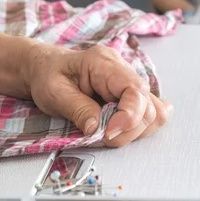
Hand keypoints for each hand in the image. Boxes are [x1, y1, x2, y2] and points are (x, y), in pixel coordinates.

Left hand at [22, 43, 172, 146]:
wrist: (45, 68)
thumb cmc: (48, 75)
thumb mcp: (54, 92)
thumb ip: (77, 110)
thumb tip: (97, 129)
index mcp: (103, 63)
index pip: (135, 90)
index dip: (128, 117)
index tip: (108, 133)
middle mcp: (122, 71)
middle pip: (148, 107)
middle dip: (127, 130)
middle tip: (101, 136)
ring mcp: (128, 84)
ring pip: (154, 113)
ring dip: (132, 132)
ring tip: (105, 132)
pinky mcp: (130, 97)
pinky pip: (149, 114)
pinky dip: (136, 128)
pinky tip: (116, 128)